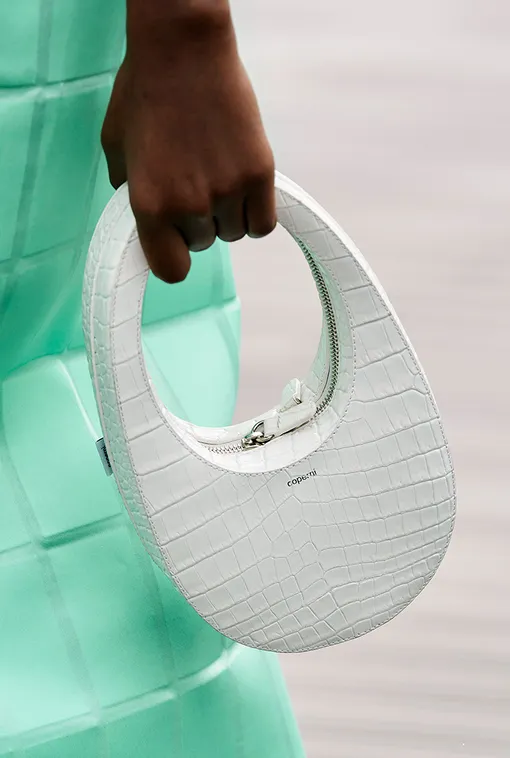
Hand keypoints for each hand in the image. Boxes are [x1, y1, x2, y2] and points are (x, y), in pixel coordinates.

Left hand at [101, 9, 275, 282]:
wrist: (184, 51)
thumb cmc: (144, 93)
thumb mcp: (116, 149)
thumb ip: (129, 193)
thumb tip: (146, 222)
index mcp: (149, 204)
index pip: (170, 269)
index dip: (173, 258)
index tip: (175, 244)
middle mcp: (190, 205)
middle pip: (203, 245)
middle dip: (197, 223)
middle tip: (193, 184)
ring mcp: (228, 191)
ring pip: (233, 233)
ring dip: (225, 215)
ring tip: (216, 176)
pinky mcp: (259, 174)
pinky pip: (263, 224)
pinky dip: (253, 214)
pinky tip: (242, 191)